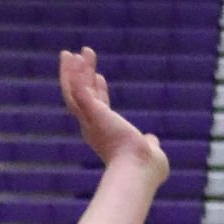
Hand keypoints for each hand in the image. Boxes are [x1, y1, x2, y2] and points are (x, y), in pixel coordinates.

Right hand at [59, 47, 167, 183]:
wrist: (139, 171)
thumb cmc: (145, 168)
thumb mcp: (148, 150)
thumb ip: (149, 143)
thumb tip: (153, 143)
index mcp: (105, 135)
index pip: (98, 108)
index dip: (98, 92)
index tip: (100, 76)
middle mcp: (93, 128)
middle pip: (81, 98)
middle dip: (79, 78)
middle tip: (76, 59)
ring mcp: (91, 121)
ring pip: (73, 93)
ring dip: (71, 72)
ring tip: (69, 53)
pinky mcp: (94, 113)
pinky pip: (80, 90)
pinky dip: (77, 75)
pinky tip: (78, 59)